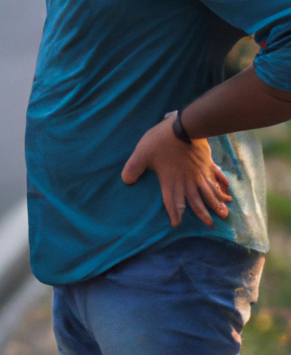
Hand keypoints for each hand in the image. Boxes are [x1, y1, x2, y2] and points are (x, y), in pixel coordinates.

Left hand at [121, 113, 232, 227]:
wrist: (184, 127)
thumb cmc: (161, 141)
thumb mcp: (142, 154)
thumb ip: (133, 168)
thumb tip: (126, 181)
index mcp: (171, 181)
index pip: (173, 201)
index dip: (174, 213)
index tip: (176, 224)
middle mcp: (188, 181)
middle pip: (197, 201)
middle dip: (203, 215)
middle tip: (211, 226)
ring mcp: (200, 172)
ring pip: (210, 192)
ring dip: (217, 203)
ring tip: (225, 214)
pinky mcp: (207, 163)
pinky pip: (217, 176)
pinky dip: (222, 184)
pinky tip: (228, 190)